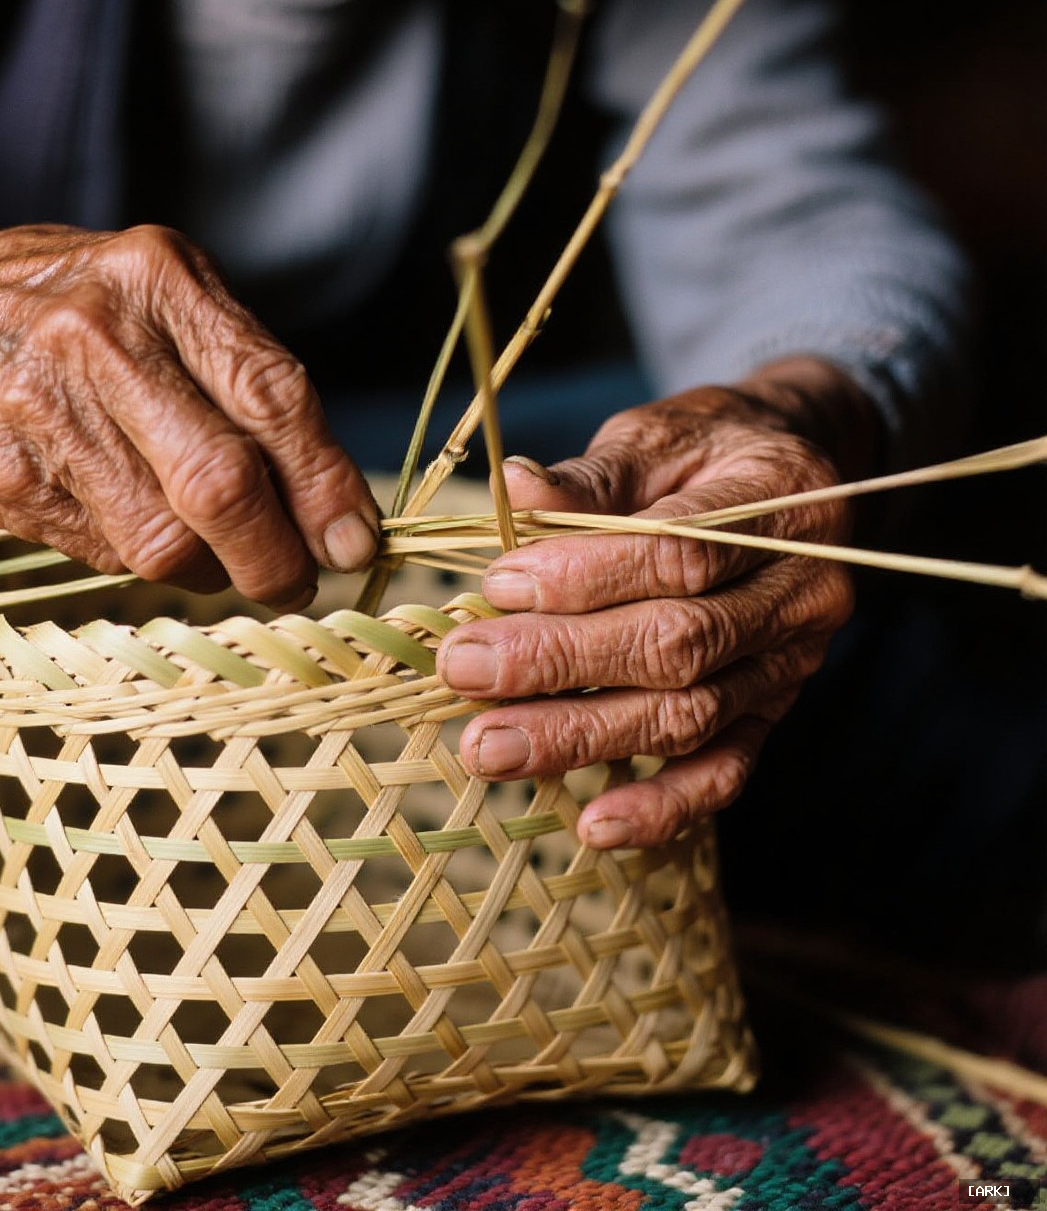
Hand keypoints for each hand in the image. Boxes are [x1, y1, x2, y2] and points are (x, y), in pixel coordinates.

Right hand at [0, 222, 378, 605]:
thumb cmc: (81, 311)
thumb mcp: (168, 300)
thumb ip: (248, 382)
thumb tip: (337, 510)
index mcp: (159, 278)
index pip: (270, 397)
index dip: (324, 484)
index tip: (355, 541)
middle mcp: (97, 337)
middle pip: (220, 483)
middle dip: (276, 556)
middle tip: (298, 580)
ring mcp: (39, 410)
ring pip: (163, 541)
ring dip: (214, 571)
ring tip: (224, 557)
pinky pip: (105, 553)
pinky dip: (144, 561)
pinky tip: (141, 525)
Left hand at [436, 359, 873, 848]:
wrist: (790, 483)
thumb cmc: (705, 454)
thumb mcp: (655, 438)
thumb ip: (593, 476)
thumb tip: (516, 487)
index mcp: (778, 498)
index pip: (679, 552)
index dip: (585, 575)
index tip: (499, 585)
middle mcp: (801, 592)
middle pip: (677, 643)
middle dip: (561, 664)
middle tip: (464, 672)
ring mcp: (791, 663)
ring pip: (689, 715)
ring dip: (583, 737)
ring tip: (490, 747)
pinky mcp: (771, 714)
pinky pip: (726, 773)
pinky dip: (662, 807)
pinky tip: (592, 825)